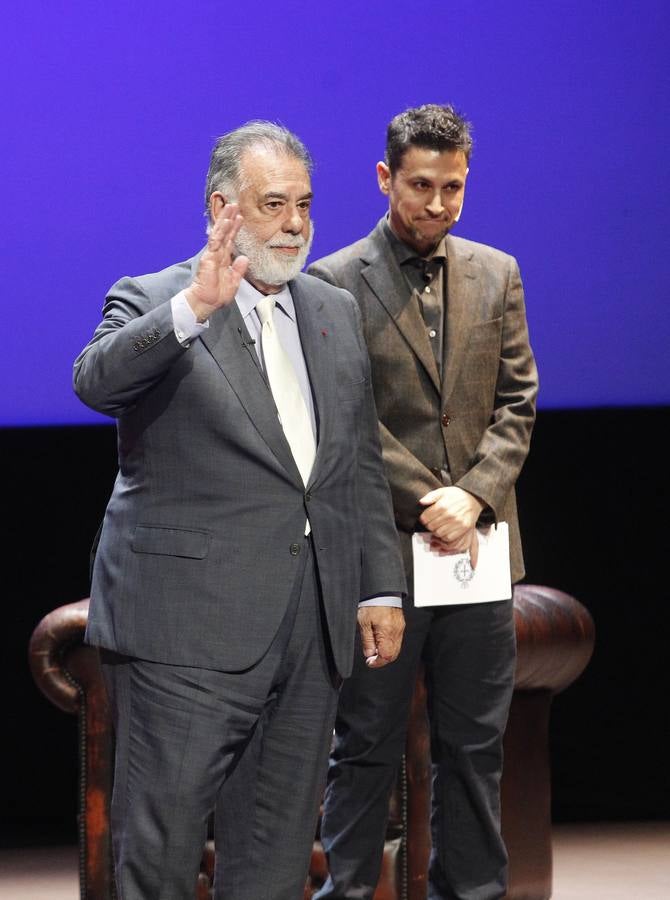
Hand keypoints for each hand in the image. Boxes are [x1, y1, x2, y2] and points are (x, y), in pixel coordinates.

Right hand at [184, 204, 248, 321]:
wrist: (206, 302)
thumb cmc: (217, 295)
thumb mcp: (234, 282)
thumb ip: (239, 270)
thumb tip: (244, 258)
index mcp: (224, 259)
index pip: (230, 240)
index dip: (235, 228)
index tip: (240, 217)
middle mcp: (218, 254)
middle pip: (224, 232)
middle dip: (230, 218)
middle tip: (235, 205)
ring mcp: (213, 254)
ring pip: (220, 233)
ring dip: (225, 219)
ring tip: (230, 207)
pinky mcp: (209, 257)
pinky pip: (216, 241)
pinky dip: (221, 231)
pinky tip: (225, 221)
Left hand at [357, 606, 404, 668]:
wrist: (381, 591)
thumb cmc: (371, 605)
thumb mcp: (364, 623)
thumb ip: (367, 641)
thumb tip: (369, 655)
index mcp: (387, 632)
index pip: (386, 656)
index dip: (377, 662)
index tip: (369, 662)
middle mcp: (396, 632)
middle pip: (393, 655)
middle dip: (382, 659)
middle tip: (371, 657)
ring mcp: (400, 629)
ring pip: (396, 649)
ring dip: (386, 652)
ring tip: (374, 648)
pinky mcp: (401, 625)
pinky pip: (397, 640)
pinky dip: (390, 645)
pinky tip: (381, 641)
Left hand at [418, 486, 483, 567]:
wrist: (473, 497)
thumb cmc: (456, 495)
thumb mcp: (442, 491)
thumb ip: (430, 496)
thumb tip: (421, 502)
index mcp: (442, 505)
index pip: (425, 518)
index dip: (423, 519)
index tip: (425, 518)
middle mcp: (450, 515)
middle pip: (431, 527)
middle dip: (428, 525)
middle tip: (431, 522)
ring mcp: (457, 522)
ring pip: (438, 533)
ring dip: (435, 531)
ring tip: (437, 527)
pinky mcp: (464, 528)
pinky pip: (449, 538)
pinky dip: (444, 537)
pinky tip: (444, 531)